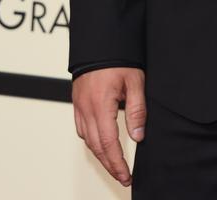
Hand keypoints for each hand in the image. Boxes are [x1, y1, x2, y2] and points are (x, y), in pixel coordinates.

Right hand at [72, 67, 145, 187]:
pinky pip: (81, 128)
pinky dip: (91, 140)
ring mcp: (80, 105)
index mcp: (101, 105)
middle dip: (109, 164)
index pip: (108, 143)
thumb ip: (137, 109)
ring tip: (114, 164)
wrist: (100, 40)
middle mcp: (86, 108)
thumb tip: (138, 136)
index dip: (117, 162)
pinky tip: (100, 143)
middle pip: (96, 146)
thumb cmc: (118, 57)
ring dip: (100, 155)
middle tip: (122, 176)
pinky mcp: (78, 101)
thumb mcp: (135, 81)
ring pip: (87, 139)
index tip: (126, 175)